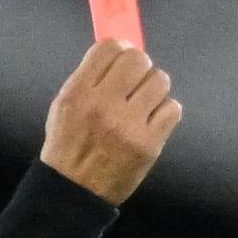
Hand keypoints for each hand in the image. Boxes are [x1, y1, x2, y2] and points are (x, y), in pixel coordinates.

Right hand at [42, 39, 183, 202]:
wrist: (75, 190)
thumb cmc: (69, 144)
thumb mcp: (65, 105)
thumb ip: (90, 76)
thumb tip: (120, 50)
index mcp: (79, 93)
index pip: (109, 47)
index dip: (120, 47)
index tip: (122, 57)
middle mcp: (104, 105)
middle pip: (138, 59)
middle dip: (140, 66)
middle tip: (135, 79)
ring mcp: (129, 125)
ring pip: (160, 81)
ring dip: (154, 88)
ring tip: (144, 101)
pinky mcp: (149, 144)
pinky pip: (172, 109)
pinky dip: (165, 111)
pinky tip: (152, 120)